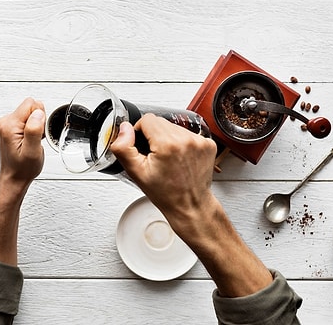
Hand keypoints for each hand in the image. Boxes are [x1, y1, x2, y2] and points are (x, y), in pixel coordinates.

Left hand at [0, 98, 45, 192]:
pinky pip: (28, 118)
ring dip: (36, 125)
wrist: (14, 177)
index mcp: (9, 125)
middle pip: (31, 106)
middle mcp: (6, 121)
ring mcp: (8, 123)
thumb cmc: (22, 168)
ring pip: (31, 112)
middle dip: (39, 121)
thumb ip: (34, 130)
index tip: (37, 134)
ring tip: (32, 141)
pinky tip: (30, 140)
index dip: (40, 117)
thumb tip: (38, 113)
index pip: (31, 104)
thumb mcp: (32, 151)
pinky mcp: (11, 126)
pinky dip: (33, 128)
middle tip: (35, 139)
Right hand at [111, 114, 272, 296]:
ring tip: (167, 165)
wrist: (194, 213)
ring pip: (175, 128)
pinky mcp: (209, 147)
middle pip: (161, 123)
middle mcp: (189, 139)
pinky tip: (178, 164)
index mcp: (170, 142)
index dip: (139, 134)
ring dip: (166, 141)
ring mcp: (202, 143)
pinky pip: (188, 136)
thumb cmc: (170, 200)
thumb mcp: (138, 176)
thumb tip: (122, 130)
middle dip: (153, 138)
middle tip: (153, 161)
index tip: (139, 148)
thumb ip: (125, 148)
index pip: (147, 119)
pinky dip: (181, 146)